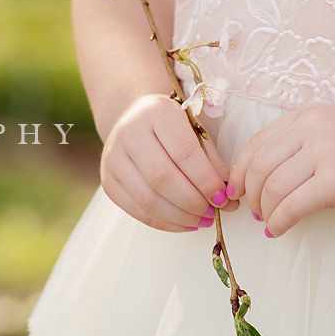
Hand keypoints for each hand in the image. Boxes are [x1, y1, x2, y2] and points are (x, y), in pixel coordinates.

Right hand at [99, 92, 235, 232]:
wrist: (135, 119)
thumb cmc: (173, 127)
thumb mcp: (195, 129)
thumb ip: (210, 158)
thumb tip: (225, 194)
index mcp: (156, 112)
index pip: (184, 152)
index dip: (206, 180)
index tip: (224, 197)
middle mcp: (129, 132)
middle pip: (162, 177)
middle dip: (193, 201)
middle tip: (215, 212)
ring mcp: (114, 158)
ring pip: (148, 198)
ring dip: (180, 216)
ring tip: (203, 220)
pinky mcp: (109, 181)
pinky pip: (137, 210)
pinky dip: (164, 222)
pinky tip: (185, 223)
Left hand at [226, 103, 334, 235]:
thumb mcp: (334, 138)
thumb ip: (300, 148)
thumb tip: (258, 180)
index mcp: (309, 115)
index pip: (257, 142)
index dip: (240, 171)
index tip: (239, 192)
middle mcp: (313, 127)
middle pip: (258, 165)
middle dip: (249, 194)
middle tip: (256, 212)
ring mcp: (325, 151)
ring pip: (271, 187)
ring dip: (265, 211)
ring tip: (271, 222)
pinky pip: (291, 206)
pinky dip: (279, 222)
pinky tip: (280, 230)